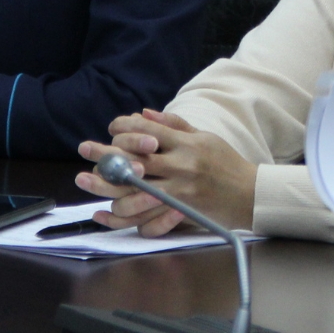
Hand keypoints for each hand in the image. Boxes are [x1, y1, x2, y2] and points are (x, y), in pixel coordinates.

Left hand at [74, 109, 255, 236]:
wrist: (249, 194)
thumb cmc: (225, 162)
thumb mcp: (203, 136)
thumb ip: (173, 125)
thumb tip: (142, 114)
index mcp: (186, 144)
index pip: (148, 131)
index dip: (126, 127)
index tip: (110, 127)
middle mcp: (181, 166)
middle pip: (136, 160)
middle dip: (107, 154)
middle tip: (84, 149)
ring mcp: (179, 192)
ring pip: (136, 192)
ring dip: (107, 188)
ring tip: (86, 182)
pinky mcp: (179, 213)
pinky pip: (146, 218)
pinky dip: (124, 218)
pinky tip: (105, 213)